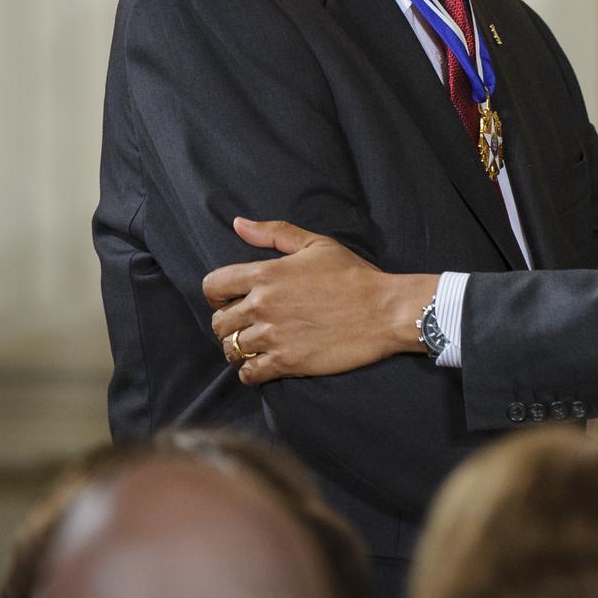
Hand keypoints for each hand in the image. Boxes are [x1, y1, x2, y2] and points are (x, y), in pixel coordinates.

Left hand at [203, 218, 436, 384]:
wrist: (384, 310)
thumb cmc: (353, 275)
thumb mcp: (317, 244)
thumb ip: (274, 233)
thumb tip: (238, 223)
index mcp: (266, 273)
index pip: (213, 286)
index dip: (218, 294)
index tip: (231, 298)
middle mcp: (263, 305)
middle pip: (218, 322)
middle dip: (229, 323)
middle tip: (249, 323)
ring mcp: (273, 336)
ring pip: (231, 349)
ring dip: (240, 347)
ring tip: (257, 344)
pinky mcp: (286, 362)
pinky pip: (248, 373)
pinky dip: (251, 370)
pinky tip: (266, 362)